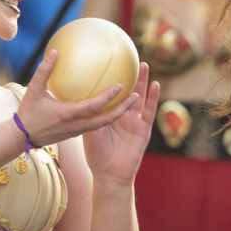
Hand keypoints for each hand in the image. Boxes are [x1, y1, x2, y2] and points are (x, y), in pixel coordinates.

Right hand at [16, 50, 143, 147]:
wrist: (22, 137)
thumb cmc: (27, 112)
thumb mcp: (33, 90)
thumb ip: (44, 71)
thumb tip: (55, 52)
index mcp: (68, 114)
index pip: (94, 106)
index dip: (109, 97)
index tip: (121, 86)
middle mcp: (77, 125)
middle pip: (106, 119)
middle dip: (123, 109)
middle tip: (136, 96)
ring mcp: (78, 131)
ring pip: (103, 124)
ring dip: (118, 114)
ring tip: (130, 102)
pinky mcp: (77, 133)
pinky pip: (96, 125)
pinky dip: (107, 116)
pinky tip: (110, 105)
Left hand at [82, 63, 159, 184]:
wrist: (110, 174)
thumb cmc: (96, 156)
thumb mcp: (87, 131)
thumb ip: (86, 115)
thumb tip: (75, 97)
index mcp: (109, 115)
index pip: (111, 93)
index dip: (111, 78)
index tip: (108, 61)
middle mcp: (123, 116)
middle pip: (127, 90)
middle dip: (128, 74)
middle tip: (127, 55)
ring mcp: (134, 121)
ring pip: (139, 96)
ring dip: (142, 81)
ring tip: (143, 65)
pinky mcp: (144, 128)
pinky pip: (148, 110)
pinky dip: (153, 97)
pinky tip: (155, 84)